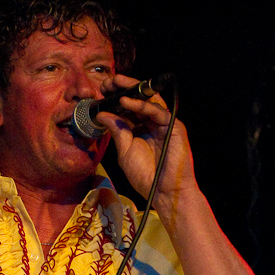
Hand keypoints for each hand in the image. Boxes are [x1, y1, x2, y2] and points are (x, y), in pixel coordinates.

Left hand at [96, 73, 196, 208]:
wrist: (164, 192)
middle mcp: (153, 123)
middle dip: (123, 88)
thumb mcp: (125, 152)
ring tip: (114, 83)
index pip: (128, 108)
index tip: (100, 92)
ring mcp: (164, 123)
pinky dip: (141, 105)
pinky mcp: (174, 126)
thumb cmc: (146, 176)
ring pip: (149, 100)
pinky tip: (126, 101)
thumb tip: (102, 114)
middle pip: (139, 99)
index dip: (115, 98)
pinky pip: (157, 111)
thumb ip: (117, 131)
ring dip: (131, 89)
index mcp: (141, 128)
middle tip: (106, 82)